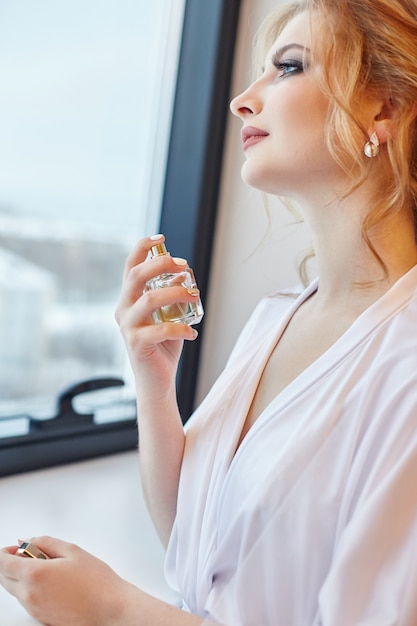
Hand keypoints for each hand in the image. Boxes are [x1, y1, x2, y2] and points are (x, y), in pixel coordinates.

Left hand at [0, 536, 126, 625]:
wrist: (109, 610)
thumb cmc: (96, 582)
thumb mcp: (72, 551)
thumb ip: (46, 542)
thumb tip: (28, 541)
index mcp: (35, 575)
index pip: (4, 562)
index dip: (6, 552)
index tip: (15, 547)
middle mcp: (29, 595)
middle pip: (4, 578)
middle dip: (11, 563)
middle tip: (30, 554)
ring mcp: (34, 609)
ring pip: (15, 589)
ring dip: (21, 576)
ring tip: (47, 567)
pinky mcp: (41, 618)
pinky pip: (26, 600)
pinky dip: (31, 588)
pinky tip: (52, 582)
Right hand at [115, 235, 198, 402]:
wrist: (157, 381)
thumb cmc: (163, 346)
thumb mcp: (170, 315)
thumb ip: (173, 295)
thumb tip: (184, 273)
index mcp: (129, 299)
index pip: (130, 267)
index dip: (142, 248)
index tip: (161, 237)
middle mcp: (123, 310)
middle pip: (137, 276)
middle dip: (161, 264)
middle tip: (185, 266)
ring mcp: (127, 327)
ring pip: (149, 300)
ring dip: (176, 293)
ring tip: (195, 297)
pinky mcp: (136, 344)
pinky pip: (161, 329)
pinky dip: (181, 328)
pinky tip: (192, 332)